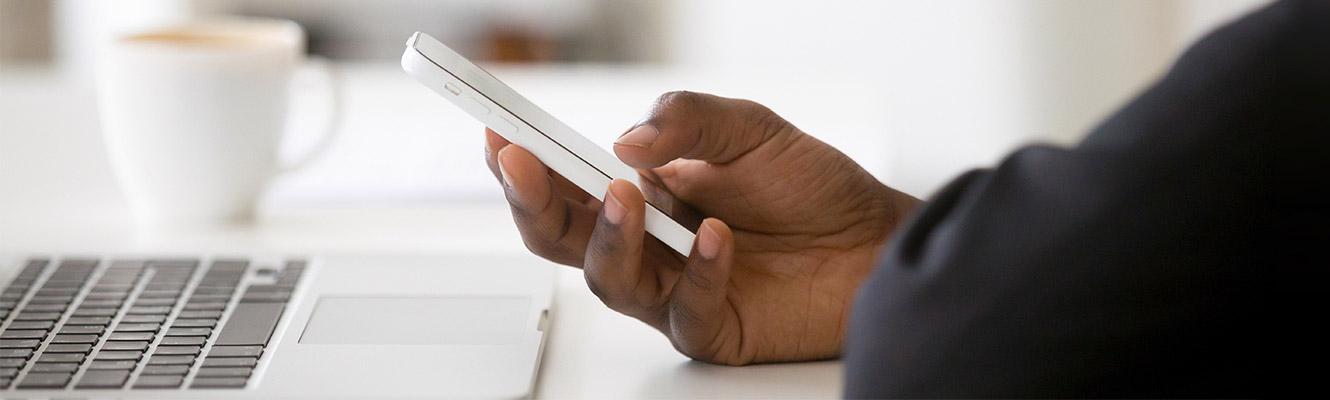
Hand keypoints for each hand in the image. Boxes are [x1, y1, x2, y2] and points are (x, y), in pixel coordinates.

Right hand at [484, 91, 920, 364]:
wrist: (875, 240)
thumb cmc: (811, 187)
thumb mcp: (749, 128)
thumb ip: (687, 122)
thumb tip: (624, 142)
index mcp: (643, 191)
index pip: (566, 181)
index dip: (525, 162)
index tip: (497, 133)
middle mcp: (648, 243)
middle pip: (562, 237)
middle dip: (534, 201)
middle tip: (523, 166)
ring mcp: (674, 288)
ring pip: (609, 278)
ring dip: (609, 236)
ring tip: (629, 196)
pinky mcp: (711, 328)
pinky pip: (684, 312)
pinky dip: (698, 272)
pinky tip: (718, 237)